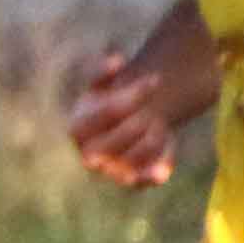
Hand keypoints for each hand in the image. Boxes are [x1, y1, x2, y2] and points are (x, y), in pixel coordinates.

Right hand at [64, 47, 179, 187]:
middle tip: (152, 110)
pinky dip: (158, 168)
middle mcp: (89, 154)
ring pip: (138, 155)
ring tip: (158, 125)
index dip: (130, 97)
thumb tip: (116, 61)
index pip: (102, 116)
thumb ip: (102, 72)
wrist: (119, 130)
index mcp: (78, 128)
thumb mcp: (99, 85)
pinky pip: (145, 179)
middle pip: (120, 136)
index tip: (155, 80)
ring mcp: (110, 171)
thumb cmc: (106, 103)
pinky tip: (165, 161)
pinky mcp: (131, 181)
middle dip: (141, 119)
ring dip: (154, 136)